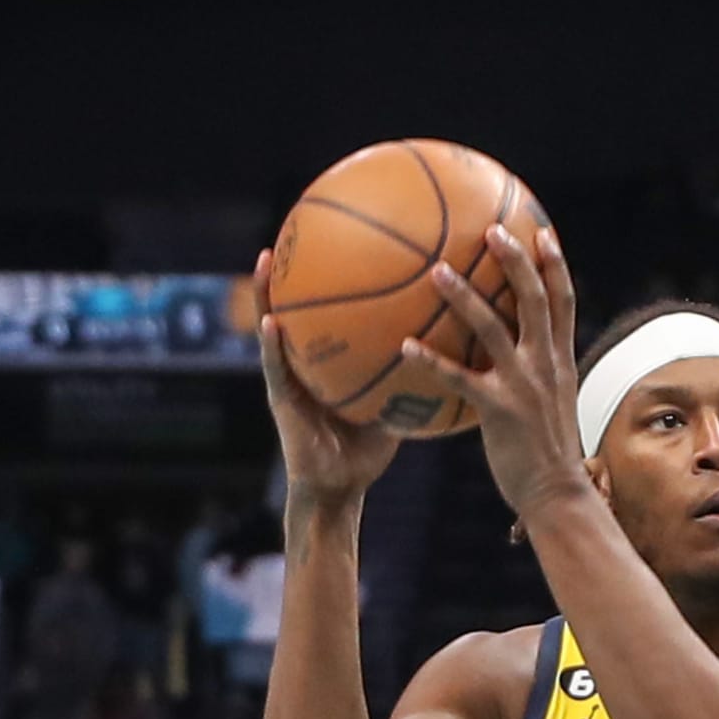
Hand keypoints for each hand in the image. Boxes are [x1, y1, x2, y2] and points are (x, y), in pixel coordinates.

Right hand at [254, 251, 400, 506]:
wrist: (338, 492)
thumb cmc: (364, 455)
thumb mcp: (393, 411)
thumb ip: (411, 382)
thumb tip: (451, 354)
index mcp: (328, 363)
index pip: (328, 312)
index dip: (330, 277)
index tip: (338, 236)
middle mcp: (304, 363)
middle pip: (298, 308)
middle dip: (297, 270)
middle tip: (298, 227)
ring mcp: (288, 379)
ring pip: (275, 328)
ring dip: (267, 294)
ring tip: (268, 259)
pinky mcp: (281, 401)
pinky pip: (276, 367)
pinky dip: (271, 345)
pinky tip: (270, 321)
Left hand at [404, 224, 585, 520]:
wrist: (557, 495)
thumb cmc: (548, 455)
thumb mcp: (552, 406)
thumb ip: (536, 376)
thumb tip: (514, 360)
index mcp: (560, 362)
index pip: (563, 303)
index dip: (555, 265)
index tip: (542, 232)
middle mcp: (545, 365)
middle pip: (535, 300)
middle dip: (515, 260)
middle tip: (492, 228)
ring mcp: (524, 385)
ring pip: (494, 328)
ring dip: (465, 296)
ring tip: (437, 270)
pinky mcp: (500, 410)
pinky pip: (460, 378)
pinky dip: (432, 360)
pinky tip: (405, 346)